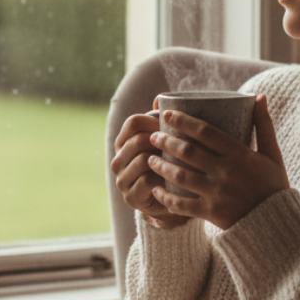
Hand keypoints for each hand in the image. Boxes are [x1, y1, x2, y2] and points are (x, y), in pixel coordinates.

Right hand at [111, 104, 189, 227]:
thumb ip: (163, 121)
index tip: (173, 128)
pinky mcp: (131, 198)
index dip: (154, 122)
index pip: (133, 122)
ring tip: (180, 163)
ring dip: (164, 161)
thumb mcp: (168, 143)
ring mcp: (122, 180)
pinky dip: (163, 178)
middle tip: (181, 147)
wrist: (173, 201)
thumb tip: (158, 99)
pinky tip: (175, 180)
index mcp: (124, 143)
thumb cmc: (172, 165)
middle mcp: (118, 160)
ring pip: (142, 160)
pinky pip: (147, 180)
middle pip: (137, 140)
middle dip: (161, 142)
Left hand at [147, 95, 287, 229]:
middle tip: (153, 136)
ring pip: (181, 177)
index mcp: (240, 154)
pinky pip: (182, 205)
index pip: (206, 132)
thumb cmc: (273, 185)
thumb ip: (264, 125)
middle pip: (188, 152)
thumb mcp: (272, 154)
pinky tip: (156, 189)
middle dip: (166, 141)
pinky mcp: (212, 213)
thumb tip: (259, 96)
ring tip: (150, 159)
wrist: (277, 224)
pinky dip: (166, 198)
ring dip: (162, 166)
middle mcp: (227, 172)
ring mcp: (218, 194)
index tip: (167, 114)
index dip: (183, 121)